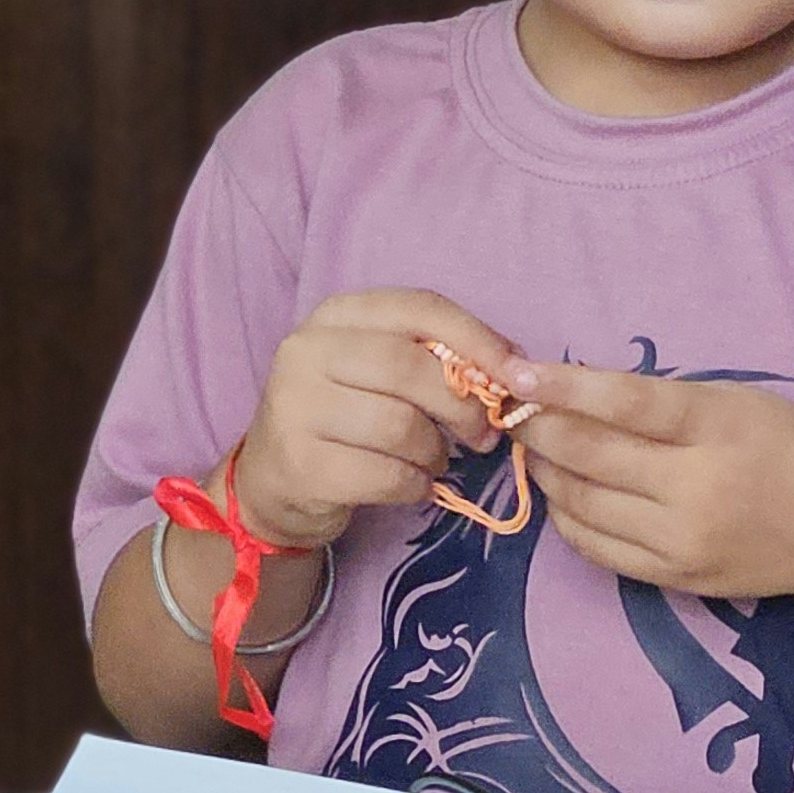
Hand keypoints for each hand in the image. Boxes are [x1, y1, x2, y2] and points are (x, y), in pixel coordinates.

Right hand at [230, 291, 527, 551]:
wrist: (273, 480)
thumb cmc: (345, 417)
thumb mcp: (380, 371)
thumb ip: (435, 359)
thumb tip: (514, 369)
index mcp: (337, 315)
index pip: (421, 308)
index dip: (479, 340)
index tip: (520, 375)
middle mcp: (306, 351)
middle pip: (411, 368)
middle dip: (463, 406)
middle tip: (483, 434)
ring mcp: (295, 406)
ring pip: (400, 426)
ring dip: (435, 452)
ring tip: (433, 460)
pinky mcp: (299, 463)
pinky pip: (386, 475)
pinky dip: (414, 484)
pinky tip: (411, 483)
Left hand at [505, 356, 793, 605]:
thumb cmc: (791, 446)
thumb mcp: (735, 401)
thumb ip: (662, 399)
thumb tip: (575, 393)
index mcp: (715, 427)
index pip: (622, 402)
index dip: (560, 386)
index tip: (515, 373)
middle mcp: (695, 488)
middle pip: (589, 456)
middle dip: (537, 430)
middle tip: (513, 412)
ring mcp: (681, 541)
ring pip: (582, 505)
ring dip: (545, 473)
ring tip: (535, 450)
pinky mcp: (674, 578)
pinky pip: (597, 548)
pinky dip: (567, 518)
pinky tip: (564, 494)